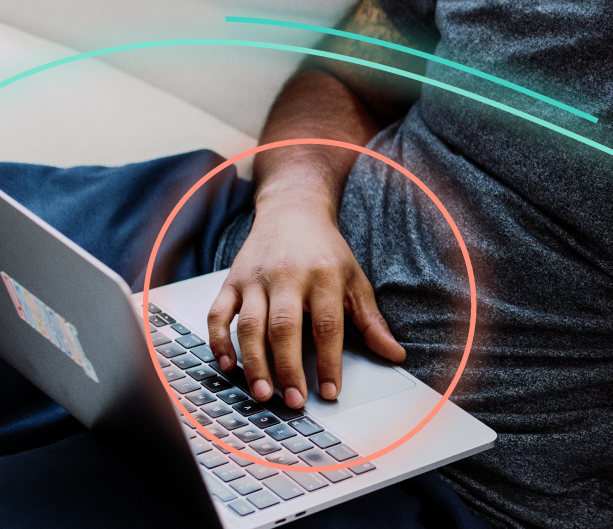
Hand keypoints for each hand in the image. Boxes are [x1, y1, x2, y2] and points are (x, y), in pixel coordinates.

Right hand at [206, 199, 405, 407]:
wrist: (293, 210)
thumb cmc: (326, 251)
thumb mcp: (355, 280)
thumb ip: (371, 320)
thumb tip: (394, 354)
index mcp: (324, 276)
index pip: (327, 326)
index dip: (329, 362)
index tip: (330, 392)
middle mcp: (288, 276)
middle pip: (285, 328)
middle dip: (288, 368)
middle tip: (293, 401)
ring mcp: (256, 279)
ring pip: (249, 325)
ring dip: (254, 363)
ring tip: (263, 393)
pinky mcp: (232, 281)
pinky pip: (218, 314)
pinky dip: (219, 340)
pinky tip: (227, 365)